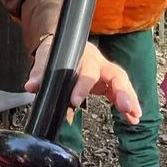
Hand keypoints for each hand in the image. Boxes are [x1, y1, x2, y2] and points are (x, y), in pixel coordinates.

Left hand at [24, 39, 140, 123]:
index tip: (75, 101)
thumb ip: (40, 73)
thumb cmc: (54, 54)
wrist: (59, 48)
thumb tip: (31, 86)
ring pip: (122, 83)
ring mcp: (105, 71)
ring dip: (129, 98)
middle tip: (124, 107)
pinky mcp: (108, 82)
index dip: (82, 85)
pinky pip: (121, 93)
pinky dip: (128, 106)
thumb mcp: (45, 60)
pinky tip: (133, 119)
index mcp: (82, 56)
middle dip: (120, 90)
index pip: (86, 69)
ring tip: (135, 115)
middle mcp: (98, 62)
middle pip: (113, 74)